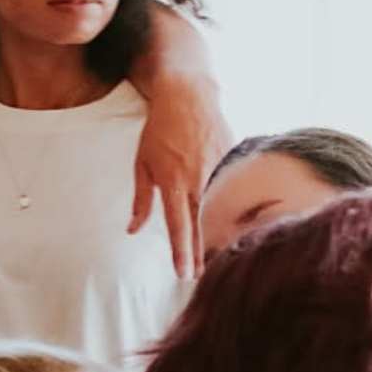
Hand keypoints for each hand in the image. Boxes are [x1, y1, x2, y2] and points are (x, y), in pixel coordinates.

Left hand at [125, 15, 230, 279]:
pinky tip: (238, 219)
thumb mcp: (142, 163)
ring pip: (222, 208)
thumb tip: (133, 229)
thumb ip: (142, 200)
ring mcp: (219, 170)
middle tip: (200, 277)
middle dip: (201, 253)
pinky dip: (234, 203)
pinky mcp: (233, 159)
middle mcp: (199, 180)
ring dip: (220, 233)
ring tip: (218, 255)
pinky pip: (233, 186)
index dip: (181, 253)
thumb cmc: (159, 129)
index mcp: (174, 183)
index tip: (184, 274)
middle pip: (203, 225)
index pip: (179, 226)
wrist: (187, 94)